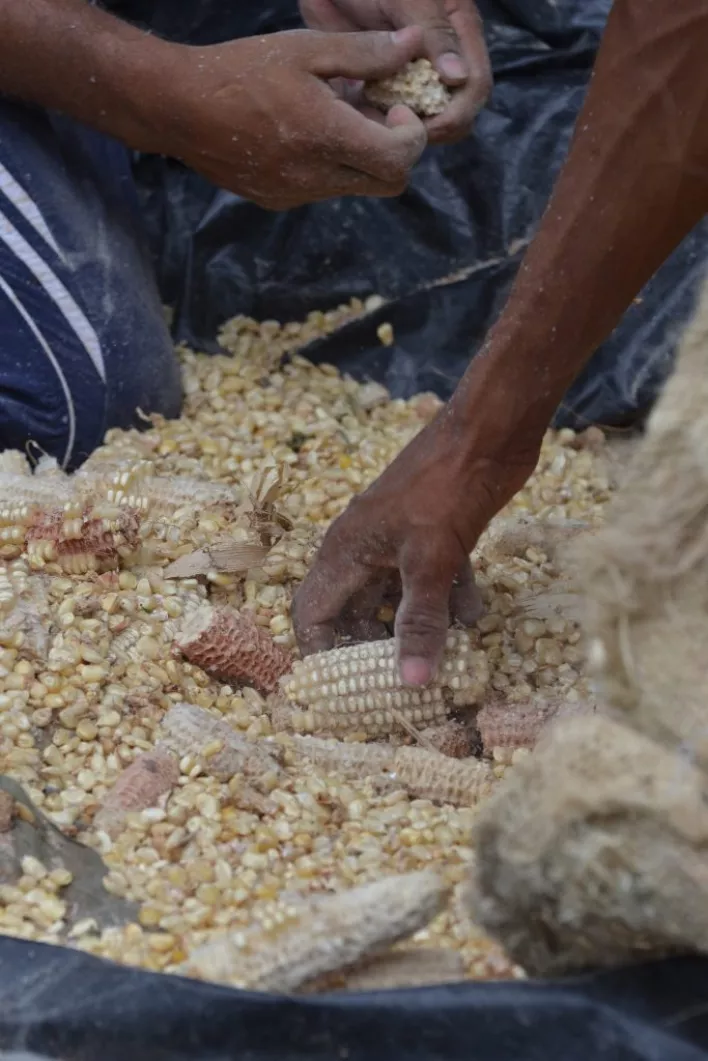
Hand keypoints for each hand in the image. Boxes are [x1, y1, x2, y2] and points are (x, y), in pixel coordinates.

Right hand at [156, 28, 427, 208]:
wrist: (179, 107)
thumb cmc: (241, 69)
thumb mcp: (306, 49)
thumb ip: (365, 52)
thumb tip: (414, 45)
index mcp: (326, 138)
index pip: (399, 160)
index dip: (411, 136)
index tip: (396, 106)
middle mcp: (316, 178)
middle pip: (387, 183)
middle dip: (393, 151)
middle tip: (376, 115)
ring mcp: (297, 195)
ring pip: (355, 186)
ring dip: (360, 156)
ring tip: (334, 115)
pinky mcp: (278, 200)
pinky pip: (323, 189)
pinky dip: (330, 165)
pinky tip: (306, 132)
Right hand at [292, 391, 542, 683]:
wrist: (491, 429)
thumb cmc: (446, 488)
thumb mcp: (431, 561)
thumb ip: (420, 622)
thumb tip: (410, 684)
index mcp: (345, 553)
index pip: (313, 614)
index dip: (322, 654)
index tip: (345, 694)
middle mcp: (364, 550)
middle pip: (356, 613)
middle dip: (377, 650)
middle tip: (400, 686)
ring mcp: (401, 542)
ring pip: (399, 599)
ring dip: (420, 626)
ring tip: (444, 661)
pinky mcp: (435, 536)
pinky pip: (433, 581)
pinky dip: (452, 601)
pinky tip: (475, 617)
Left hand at [300, 0, 490, 141]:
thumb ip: (435, 33)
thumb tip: (458, 78)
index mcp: (459, 32)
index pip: (476, 86)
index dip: (457, 112)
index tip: (425, 125)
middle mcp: (443, 58)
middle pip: (458, 110)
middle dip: (436, 127)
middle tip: (400, 132)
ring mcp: (416, 75)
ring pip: (428, 119)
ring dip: (410, 130)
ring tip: (383, 126)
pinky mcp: (387, 86)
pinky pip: (394, 118)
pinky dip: (384, 125)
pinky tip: (365, 121)